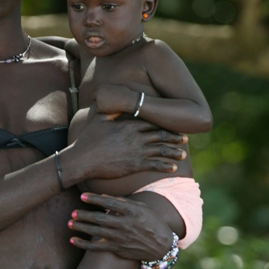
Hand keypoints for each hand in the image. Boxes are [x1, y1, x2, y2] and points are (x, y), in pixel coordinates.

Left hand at [68, 193, 174, 260]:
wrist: (161, 246)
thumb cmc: (151, 222)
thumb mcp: (141, 208)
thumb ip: (122, 202)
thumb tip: (102, 196)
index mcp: (132, 211)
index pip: (109, 202)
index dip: (94, 199)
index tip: (83, 196)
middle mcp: (125, 224)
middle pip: (100, 218)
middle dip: (84, 215)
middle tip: (73, 212)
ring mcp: (121, 238)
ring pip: (96, 232)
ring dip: (81, 227)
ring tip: (70, 223)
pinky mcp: (118, 249)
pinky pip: (96, 247)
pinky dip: (83, 244)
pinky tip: (73, 240)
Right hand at [71, 112, 186, 180]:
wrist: (83, 159)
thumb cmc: (89, 139)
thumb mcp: (100, 119)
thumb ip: (111, 110)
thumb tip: (113, 99)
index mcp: (130, 125)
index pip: (153, 122)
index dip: (165, 124)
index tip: (173, 125)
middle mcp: (137, 137)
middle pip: (161, 135)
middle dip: (174, 137)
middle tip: (185, 139)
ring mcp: (138, 151)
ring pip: (162, 150)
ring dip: (174, 152)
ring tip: (183, 155)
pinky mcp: (135, 165)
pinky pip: (155, 165)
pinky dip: (166, 166)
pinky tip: (173, 168)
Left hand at [95, 83, 136, 115]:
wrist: (128, 100)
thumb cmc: (125, 93)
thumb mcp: (117, 86)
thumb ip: (110, 88)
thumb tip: (111, 88)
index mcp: (101, 86)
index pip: (94, 92)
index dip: (98, 96)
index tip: (101, 99)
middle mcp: (98, 92)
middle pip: (93, 98)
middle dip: (97, 101)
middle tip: (103, 104)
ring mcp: (98, 100)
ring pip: (96, 105)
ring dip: (101, 106)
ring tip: (110, 106)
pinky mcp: (100, 107)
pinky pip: (99, 111)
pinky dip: (103, 111)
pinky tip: (110, 110)